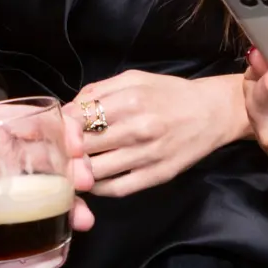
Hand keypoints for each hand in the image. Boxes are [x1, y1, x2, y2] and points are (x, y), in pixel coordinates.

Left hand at [0, 99, 97, 267]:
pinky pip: (22, 242)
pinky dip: (38, 259)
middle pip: (49, 162)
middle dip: (76, 170)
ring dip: (70, 211)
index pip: (31, 123)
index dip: (60, 128)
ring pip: (46, 201)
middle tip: (86, 183)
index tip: (76, 142)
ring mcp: (0, 198)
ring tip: (83, 224)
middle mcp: (0, 164)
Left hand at [69, 70, 247, 197]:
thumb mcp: (134, 79)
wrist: (213, 112)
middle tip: (58, 153)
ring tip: (75, 166)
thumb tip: (68, 110)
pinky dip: (99, 188)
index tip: (55, 132)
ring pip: (94, 172)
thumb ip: (98, 91)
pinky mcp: (157, 176)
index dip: (59, 128)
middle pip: (81, 148)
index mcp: (129, 101)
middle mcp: (137, 129)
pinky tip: (96, 179)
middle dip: (65, 151)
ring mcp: (147, 156)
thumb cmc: (170, 93)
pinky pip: (116, 189)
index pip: (76, 120)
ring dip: (79, 172)